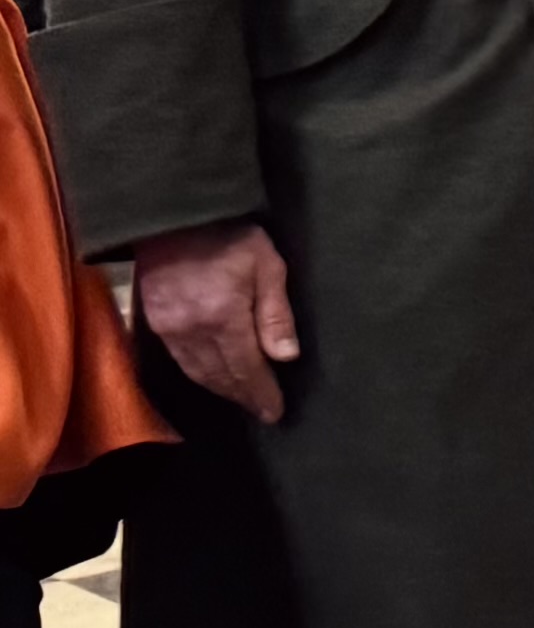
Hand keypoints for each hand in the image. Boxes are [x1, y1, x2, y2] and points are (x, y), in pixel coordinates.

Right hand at [134, 221, 297, 423]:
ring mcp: (168, 328)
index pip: (246, 369)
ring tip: (241, 399)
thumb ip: (276, 315)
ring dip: (220, 389)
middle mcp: (191, 331)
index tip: (275, 412)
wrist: (173, 214)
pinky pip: (178, 359)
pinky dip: (198, 373)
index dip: (261, 393)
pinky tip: (212, 377)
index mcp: (222, 319)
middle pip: (219, 376)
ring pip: (196, 372)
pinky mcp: (153, 320)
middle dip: (242, 396)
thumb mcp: (268, 266)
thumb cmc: (230, 236)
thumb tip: (285, 357)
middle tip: (262, 411)